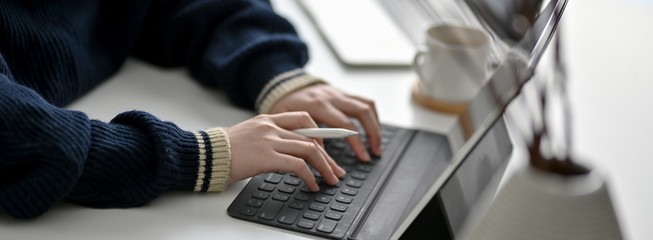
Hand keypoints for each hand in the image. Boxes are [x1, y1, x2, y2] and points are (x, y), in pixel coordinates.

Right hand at [225, 112, 345, 190]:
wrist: (204, 155)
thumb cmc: (223, 151)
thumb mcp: (249, 136)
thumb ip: (269, 138)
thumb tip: (289, 152)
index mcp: (267, 119)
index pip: (303, 118)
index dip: (321, 133)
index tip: (330, 147)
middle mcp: (271, 126)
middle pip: (311, 137)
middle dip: (328, 156)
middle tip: (336, 170)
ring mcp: (270, 140)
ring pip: (309, 149)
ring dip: (324, 167)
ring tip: (329, 180)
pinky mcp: (267, 157)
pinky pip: (299, 166)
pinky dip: (310, 176)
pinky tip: (312, 185)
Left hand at [268, 84, 381, 160]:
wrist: (282, 84)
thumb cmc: (282, 105)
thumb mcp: (286, 121)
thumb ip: (302, 134)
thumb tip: (321, 150)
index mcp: (318, 105)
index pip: (345, 124)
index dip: (357, 142)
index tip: (363, 157)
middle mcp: (331, 96)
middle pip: (362, 112)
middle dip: (373, 134)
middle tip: (376, 152)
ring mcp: (338, 93)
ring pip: (367, 104)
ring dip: (376, 124)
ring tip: (377, 143)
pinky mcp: (342, 92)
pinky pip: (364, 101)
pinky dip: (372, 115)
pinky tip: (373, 129)